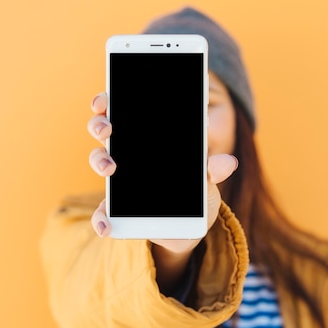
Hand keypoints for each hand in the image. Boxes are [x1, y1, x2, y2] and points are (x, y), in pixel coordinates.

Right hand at [88, 92, 237, 253]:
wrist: (190, 227)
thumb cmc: (196, 193)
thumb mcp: (207, 179)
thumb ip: (214, 169)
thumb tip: (228, 162)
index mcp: (146, 138)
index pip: (122, 110)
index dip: (108, 100)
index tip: (104, 100)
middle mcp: (127, 154)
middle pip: (104, 130)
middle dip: (99, 124)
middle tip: (107, 129)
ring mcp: (119, 181)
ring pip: (99, 161)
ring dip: (99, 160)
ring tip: (110, 169)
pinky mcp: (116, 209)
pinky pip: (102, 212)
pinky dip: (100, 219)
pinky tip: (104, 226)